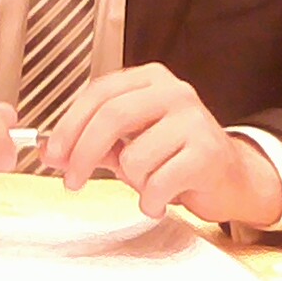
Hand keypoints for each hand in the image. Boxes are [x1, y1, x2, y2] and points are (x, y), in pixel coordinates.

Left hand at [43, 63, 281, 226]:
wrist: (231, 178)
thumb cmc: (176, 157)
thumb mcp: (130, 144)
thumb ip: (91, 144)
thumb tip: (50, 153)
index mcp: (151, 80)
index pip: (99, 93)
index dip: (70, 125)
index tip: (53, 154)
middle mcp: (174, 92)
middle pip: (111, 117)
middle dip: (83, 155)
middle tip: (72, 181)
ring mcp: (193, 120)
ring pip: (133, 158)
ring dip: (132, 182)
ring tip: (150, 182)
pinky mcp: (206, 153)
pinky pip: (157, 183)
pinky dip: (151, 200)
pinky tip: (161, 198)